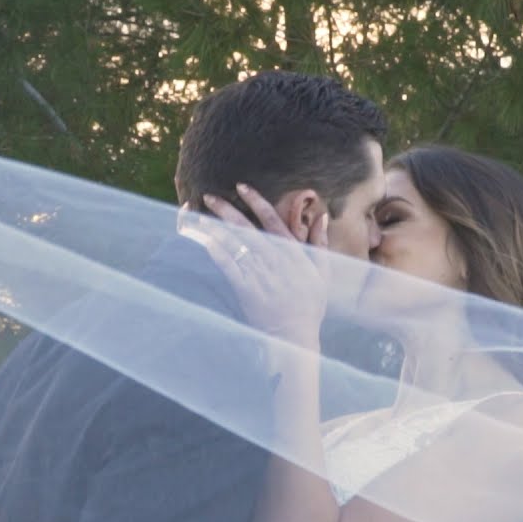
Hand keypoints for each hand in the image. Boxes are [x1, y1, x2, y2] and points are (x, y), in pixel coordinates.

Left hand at [179, 184, 328, 347]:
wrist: (294, 335)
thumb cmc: (309, 305)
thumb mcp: (322, 271)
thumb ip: (320, 242)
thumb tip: (321, 216)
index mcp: (292, 252)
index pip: (272, 219)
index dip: (256, 201)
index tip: (242, 186)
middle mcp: (274, 258)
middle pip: (247, 228)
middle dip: (227, 210)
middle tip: (210, 196)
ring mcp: (258, 273)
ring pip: (234, 244)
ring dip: (215, 228)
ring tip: (200, 216)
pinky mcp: (245, 289)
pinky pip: (228, 265)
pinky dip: (216, 251)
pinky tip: (204, 240)